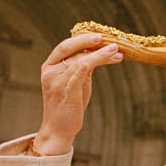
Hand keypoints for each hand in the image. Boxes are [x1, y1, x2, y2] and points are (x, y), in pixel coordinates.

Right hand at [34, 34, 122, 154]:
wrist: (58, 129)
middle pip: (73, 51)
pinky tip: (106, 58)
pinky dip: (92, 62)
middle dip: (91, 43)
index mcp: (49, 66)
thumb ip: (81, 66)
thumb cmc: (68, 103)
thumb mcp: (74, 80)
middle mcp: (50, 72)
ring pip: (80, 61)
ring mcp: (57, 83)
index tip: (99, 36)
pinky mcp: (67, 93)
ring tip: (116, 52)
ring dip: (100, 55)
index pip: (65, 46)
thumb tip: (101, 51)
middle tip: (110, 41)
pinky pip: (79, 73)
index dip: (81, 39)